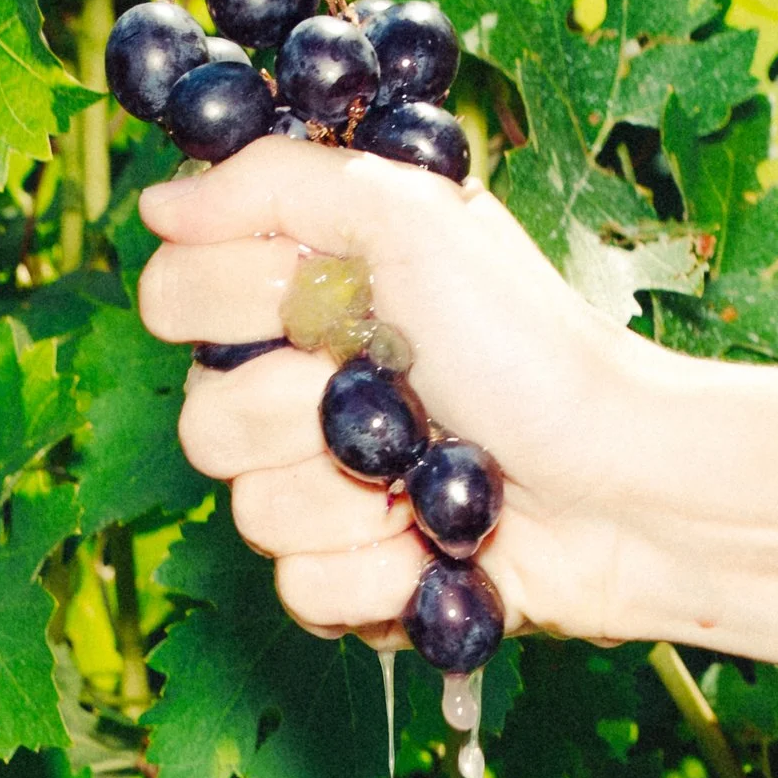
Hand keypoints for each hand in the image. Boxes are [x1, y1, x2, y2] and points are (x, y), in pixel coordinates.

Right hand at [138, 142, 690, 648]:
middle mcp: (300, 397)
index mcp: (301, 301)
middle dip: (301, 412)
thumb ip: (277, 185)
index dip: (225, 300)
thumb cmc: (532, 347)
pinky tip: (434, 550)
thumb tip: (157, 207)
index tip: (305, 293)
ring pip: (251, 516)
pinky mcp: (353, 583)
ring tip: (427, 478)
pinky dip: (377, 575)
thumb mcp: (414, 218)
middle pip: (202, 423)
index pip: (173, 298)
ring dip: (352, 498)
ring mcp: (324, 497)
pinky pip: (303, 592)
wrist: (620, 483)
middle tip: (392, 387)